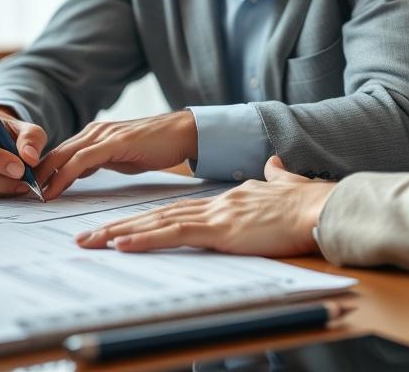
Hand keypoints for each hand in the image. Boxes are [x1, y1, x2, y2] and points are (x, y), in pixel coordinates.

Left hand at [35, 110, 197, 199]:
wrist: (182, 132)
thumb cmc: (155, 146)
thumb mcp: (120, 156)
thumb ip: (99, 161)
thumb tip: (79, 172)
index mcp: (95, 135)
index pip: (60, 152)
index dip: (42, 170)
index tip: (29, 189)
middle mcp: (95, 131)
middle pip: (56, 152)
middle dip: (36, 173)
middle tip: (20, 194)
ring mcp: (104, 135)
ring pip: (64, 155)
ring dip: (45, 176)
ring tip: (31, 195)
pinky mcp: (115, 142)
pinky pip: (82, 160)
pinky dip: (64, 175)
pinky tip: (54, 189)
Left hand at [75, 156, 337, 255]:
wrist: (322, 207)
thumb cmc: (309, 205)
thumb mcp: (286, 187)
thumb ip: (275, 177)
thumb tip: (273, 165)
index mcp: (226, 200)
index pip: (177, 209)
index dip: (146, 217)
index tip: (122, 226)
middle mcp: (214, 204)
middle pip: (157, 214)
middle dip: (119, 225)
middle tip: (86, 235)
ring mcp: (216, 215)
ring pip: (157, 223)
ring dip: (120, 232)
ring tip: (90, 241)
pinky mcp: (221, 230)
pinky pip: (174, 234)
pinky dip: (145, 238)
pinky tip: (121, 243)